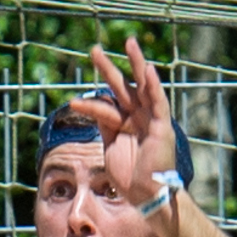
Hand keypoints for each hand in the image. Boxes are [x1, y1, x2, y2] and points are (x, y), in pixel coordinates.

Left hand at [68, 40, 176, 208]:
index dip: (91, 103)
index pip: (107, 106)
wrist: (146, 195)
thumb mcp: (110, 148)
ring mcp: (150, 119)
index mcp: (125, 125)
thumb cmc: (130, 178)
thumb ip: (104, 127)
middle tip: (94, 50)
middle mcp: (138, 118)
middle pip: (122, 88)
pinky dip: (153, 86)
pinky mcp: (161, 125)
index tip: (74, 102)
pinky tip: (146, 70)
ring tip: (128, 42)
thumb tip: (91, 107)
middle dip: (108, 69)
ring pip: (141, 86)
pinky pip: (158, 102)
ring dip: (135, 64)